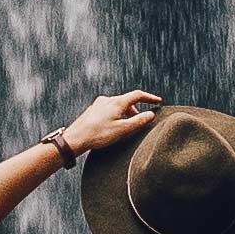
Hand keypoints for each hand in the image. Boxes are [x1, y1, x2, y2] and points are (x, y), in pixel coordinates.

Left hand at [47, 88, 167, 157]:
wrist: (76, 138)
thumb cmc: (99, 134)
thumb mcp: (123, 129)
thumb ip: (138, 121)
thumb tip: (151, 115)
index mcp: (117, 102)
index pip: (138, 95)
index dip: (149, 98)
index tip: (158, 101)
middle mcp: (107, 100)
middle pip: (127, 101)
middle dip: (136, 111)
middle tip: (140, 122)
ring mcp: (99, 104)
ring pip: (117, 105)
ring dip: (125, 114)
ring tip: (125, 127)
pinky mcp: (93, 110)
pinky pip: (109, 109)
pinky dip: (116, 115)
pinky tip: (112, 127)